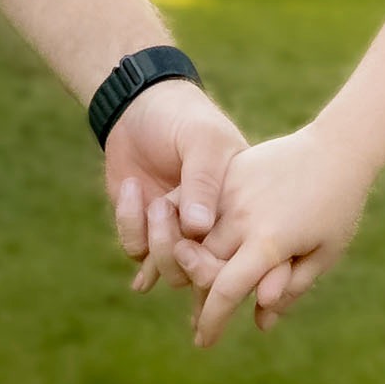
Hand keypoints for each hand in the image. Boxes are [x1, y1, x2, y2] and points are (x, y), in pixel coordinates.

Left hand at [96, 77, 243, 297]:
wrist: (138, 107)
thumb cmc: (184, 118)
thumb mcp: (202, 140)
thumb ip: (202, 181)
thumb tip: (199, 228)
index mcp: (244, 211)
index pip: (253, 257)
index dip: (242, 269)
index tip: (213, 249)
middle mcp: (216, 230)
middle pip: (210, 277)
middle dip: (186, 258)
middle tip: (164, 210)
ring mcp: (181, 235)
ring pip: (173, 274)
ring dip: (157, 244)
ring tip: (153, 201)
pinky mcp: (148, 233)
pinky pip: (139, 252)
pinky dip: (130, 226)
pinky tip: (131, 189)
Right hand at [186, 120, 378, 346]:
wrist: (337, 147)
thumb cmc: (338, 206)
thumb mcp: (323, 254)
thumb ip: (290, 289)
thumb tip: (261, 323)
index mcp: (267, 241)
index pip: (225, 291)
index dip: (211, 321)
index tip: (205, 342)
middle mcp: (241, 216)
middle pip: (202, 268)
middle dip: (199, 299)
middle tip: (199, 322)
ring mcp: (230, 191)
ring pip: (193, 239)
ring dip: (190, 266)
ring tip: (195, 288)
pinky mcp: (226, 172)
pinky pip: (196, 206)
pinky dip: (189, 230)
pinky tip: (188, 246)